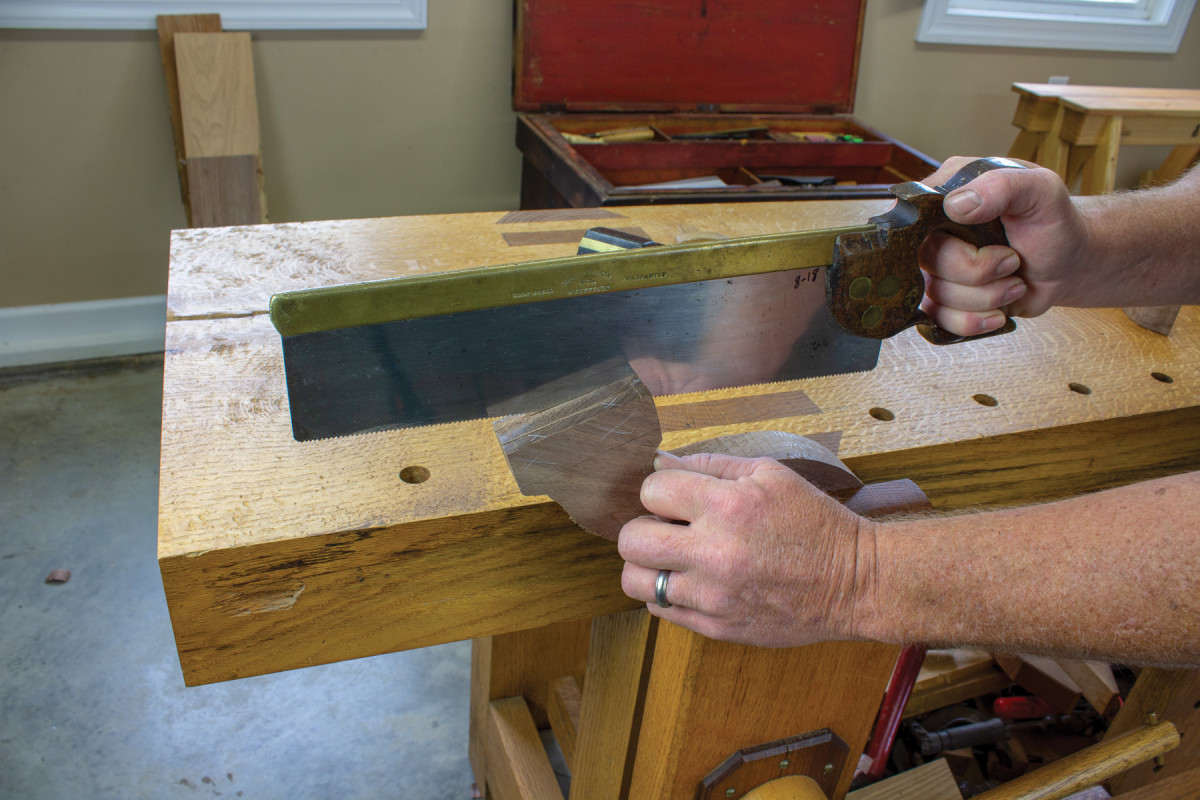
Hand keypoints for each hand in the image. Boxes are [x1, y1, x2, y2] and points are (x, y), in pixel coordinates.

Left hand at [617, 451, 874, 646]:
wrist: (855, 583)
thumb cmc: (814, 522)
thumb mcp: (770, 474)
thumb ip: (711, 465)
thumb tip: (662, 462)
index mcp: (727, 507)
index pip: (651, 491)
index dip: (660, 491)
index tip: (678, 498)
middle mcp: (713, 553)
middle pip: (631, 540)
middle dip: (643, 528)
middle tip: (667, 529)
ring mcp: (713, 596)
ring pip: (636, 582)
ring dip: (647, 566)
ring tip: (671, 559)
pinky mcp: (717, 628)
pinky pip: (661, 612)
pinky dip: (666, 595)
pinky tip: (690, 582)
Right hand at [919, 157, 1088, 336]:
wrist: (1069, 264)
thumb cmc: (1055, 223)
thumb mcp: (1041, 191)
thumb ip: (1001, 186)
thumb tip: (955, 206)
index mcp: (948, 193)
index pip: (916, 215)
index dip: (944, 235)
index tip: (983, 238)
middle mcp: (935, 230)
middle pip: (925, 260)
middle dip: (977, 271)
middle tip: (1012, 260)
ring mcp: (938, 267)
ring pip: (935, 294)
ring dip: (985, 297)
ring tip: (1015, 283)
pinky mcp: (945, 298)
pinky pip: (939, 320)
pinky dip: (974, 321)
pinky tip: (999, 312)